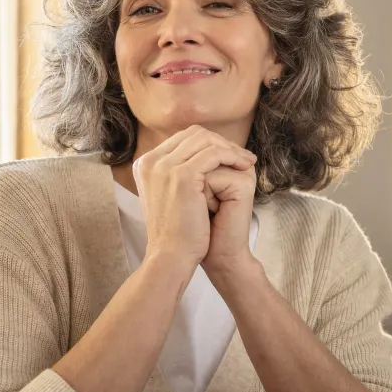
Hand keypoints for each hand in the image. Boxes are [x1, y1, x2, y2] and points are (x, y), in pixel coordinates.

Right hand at [134, 125, 256, 274]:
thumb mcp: (169, 197)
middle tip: (242, 156)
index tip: (229, 155)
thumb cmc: (174, 233)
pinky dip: (231, 157)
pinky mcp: (181, 175)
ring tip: (246, 162)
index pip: (182, 139)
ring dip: (230, 149)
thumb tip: (199, 159)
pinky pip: (214, 154)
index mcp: (145, 164)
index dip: (209, 144)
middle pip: (193, 135)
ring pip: (205, 141)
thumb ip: (176, 175)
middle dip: (221, 143)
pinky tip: (244, 167)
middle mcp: (150, 161)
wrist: (170, 256)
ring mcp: (164, 166)